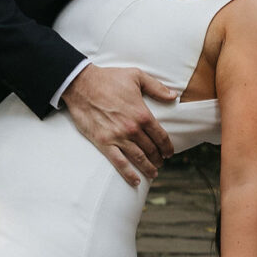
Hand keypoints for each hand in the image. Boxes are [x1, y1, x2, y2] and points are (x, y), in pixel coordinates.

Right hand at [62, 62, 177, 184]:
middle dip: (158, 158)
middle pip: (151, 149)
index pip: (161, 136)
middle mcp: (132, 129)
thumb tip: (174, 96)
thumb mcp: (137, 76)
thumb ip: (157, 87)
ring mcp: (118, 137)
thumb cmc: (109, 79)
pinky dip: (128, 174)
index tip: (169, 152)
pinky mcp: (103, 142)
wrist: (82, 85)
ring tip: (153, 173)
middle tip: (160, 162)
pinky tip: (136, 180)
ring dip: (148, 167)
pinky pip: (119, 163)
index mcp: (142, 114)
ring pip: (138, 158)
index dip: (167, 146)